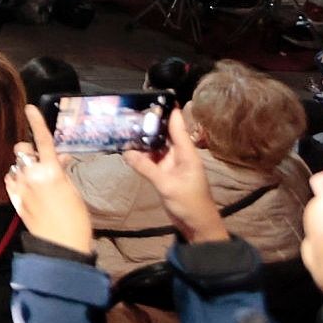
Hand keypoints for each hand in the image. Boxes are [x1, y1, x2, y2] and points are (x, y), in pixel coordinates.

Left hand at [5, 105, 93, 254]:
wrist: (61, 245)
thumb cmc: (75, 219)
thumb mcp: (73, 191)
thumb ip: (62, 171)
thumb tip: (59, 157)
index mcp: (51, 172)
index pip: (43, 141)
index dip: (36, 122)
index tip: (29, 108)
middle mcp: (31, 176)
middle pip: (23, 150)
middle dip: (29, 151)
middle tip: (40, 160)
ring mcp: (20, 187)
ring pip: (16, 166)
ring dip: (24, 167)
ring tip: (37, 180)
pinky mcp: (14, 199)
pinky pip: (11, 180)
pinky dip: (17, 179)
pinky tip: (27, 188)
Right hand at [122, 112, 228, 243]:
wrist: (197, 225)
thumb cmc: (190, 203)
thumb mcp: (167, 185)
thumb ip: (146, 168)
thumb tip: (126, 153)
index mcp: (187, 154)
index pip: (178, 127)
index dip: (169, 111)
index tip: (157, 96)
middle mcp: (179, 156)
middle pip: (164, 134)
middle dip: (149, 125)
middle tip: (130, 113)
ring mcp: (172, 165)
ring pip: (155, 147)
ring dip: (142, 141)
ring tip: (124, 129)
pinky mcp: (165, 175)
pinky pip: (151, 160)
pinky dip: (141, 156)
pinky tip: (128, 150)